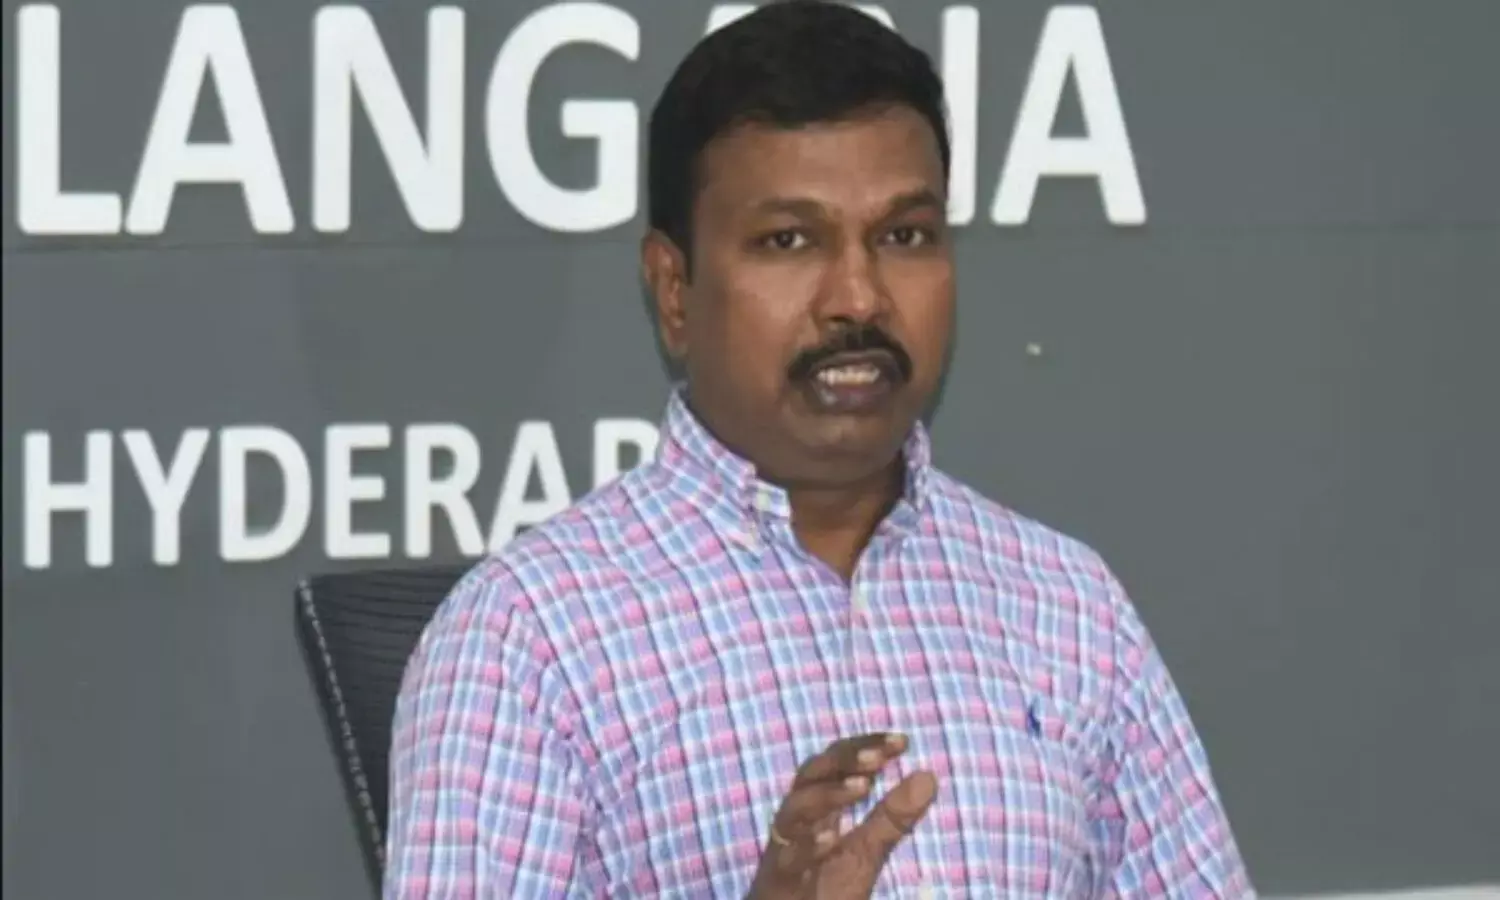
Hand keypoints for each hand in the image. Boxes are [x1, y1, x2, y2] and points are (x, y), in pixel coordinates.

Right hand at [746, 732, 937, 898]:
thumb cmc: (823, 886)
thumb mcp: (867, 850)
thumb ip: (893, 816)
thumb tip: (929, 776)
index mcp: (818, 807)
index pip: (836, 763)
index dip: (864, 746)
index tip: (901, 741)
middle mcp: (797, 821)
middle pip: (810, 775)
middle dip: (843, 760)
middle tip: (878, 757)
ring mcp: (784, 849)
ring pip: (794, 811)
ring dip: (828, 795)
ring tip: (863, 787)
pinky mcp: (778, 881)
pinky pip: (787, 859)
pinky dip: (808, 846)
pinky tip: (833, 836)